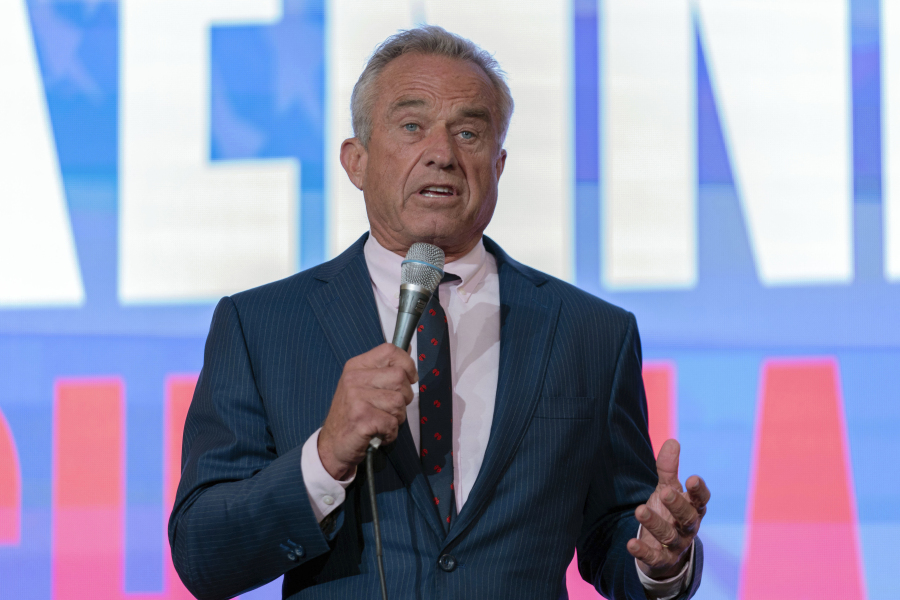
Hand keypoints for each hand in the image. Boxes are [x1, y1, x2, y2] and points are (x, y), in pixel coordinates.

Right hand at [318, 343, 417, 479]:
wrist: (332, 445)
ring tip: (381, 421)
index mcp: (356, 366)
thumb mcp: (363, 385)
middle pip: (400, 377)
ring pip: (399, 402)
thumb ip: (385, 368)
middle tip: (390, 408)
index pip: (390, 351)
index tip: (409, 379)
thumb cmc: (352, 415)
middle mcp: (354, 378)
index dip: (407, 364)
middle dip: (404, 397)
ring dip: (397, 417)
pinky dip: (390, 433)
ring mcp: (356, 398)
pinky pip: (392, 423)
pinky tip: (378, 433)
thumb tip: (408, 349)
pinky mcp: (361, 419)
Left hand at [627, 439, 709, 579]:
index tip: (692, 479)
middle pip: (688, 518)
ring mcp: (676, 545)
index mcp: (693, 508)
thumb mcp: (667, 489)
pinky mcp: (662, 561)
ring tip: (640, 510)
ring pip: (670, 536)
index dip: (699, 490)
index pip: (701, 500)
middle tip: (664, 491)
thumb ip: (668, 469)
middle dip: (677, 505)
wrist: (665, 551)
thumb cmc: (669, 512)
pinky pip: (654, 557)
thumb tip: (672, 441)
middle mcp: (688, 528)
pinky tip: (630, 544)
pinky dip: (643, 551)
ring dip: (655, 523)